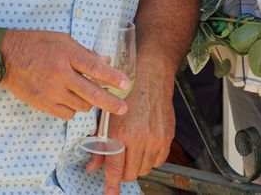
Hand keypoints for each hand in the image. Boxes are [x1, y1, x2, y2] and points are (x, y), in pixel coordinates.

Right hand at [1, 29, 130, 120]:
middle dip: (111, 103)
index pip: (95, 68)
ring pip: (81, 106)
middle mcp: (61, 74)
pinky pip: (67, 114)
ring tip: (87, 95)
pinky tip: (72, 100)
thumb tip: (106, 63)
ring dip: (89, 103)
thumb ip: (85, 53)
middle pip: (91, 93)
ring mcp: (51, 91)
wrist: (6, 56)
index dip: (113, 77)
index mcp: (67, 54)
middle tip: (123, 108)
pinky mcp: (42, 104)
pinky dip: (73, 110)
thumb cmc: (36, 44)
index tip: (126, 84)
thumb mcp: (63, 40)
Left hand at [87, 63, 174, 185]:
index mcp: (121, 133)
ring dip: (137, 165)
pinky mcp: (167, 136)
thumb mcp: (107, 118)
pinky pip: (159, 160)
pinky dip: (151, 159)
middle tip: (121, 160)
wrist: (150, 78)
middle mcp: (140, 138)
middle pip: (131, 173)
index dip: (112, 185)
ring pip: (145, 169)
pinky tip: (146, 146)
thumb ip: (100, 145)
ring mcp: (156, 138)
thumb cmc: (125, 95)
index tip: (110, 194)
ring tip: (134, 150)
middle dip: (123, 171)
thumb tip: (93, 167)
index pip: (115, 168)